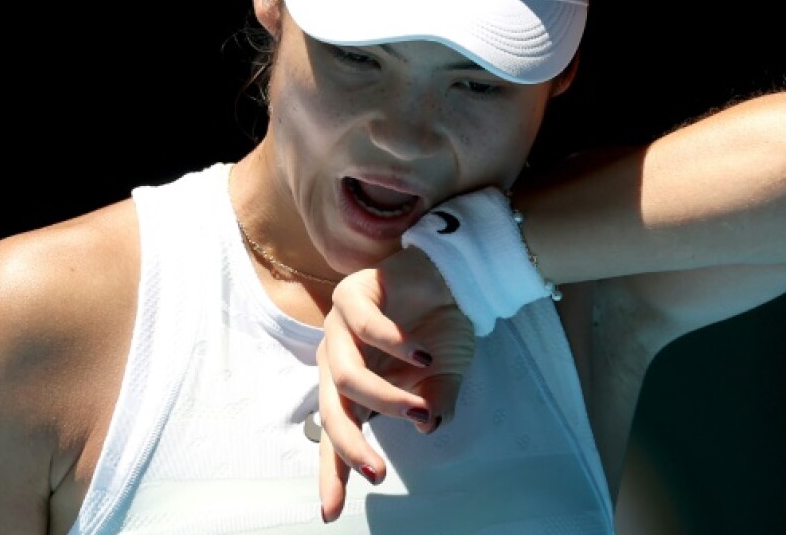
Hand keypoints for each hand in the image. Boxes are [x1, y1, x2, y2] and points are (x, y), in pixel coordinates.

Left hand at [316, 245, 474, 521]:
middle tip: (376, 472)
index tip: (331, 513)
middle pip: (332, 412)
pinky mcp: (351, 293)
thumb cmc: (441, 329)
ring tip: (418, 405)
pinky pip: (365, 326)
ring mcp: (340, 325)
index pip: (337, 432)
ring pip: (346, 376)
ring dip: (384, 399)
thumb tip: (427, 427)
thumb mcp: (446, 376)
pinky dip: (395, 345)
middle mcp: (339, 358)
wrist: (453, 275)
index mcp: (355, 385)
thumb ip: (434, 403)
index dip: (333, 472)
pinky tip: (421, 352)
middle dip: (351, 448)